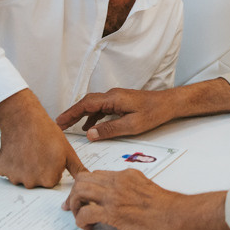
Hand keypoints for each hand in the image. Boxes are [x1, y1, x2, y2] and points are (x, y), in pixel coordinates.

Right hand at [0, 89, 86, 187]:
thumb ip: (77, 168)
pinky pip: (8, 170)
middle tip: (38, 151)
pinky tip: (18, 150)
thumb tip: (86, 178)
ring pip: (21, 176)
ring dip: (24, 166)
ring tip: (28, 149)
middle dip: (38, 168)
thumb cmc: (45, 132)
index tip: (49, 155)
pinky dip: (12, 162)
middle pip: (36, 180)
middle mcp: (30, 182)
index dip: (52, 166)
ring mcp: (14, 176)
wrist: (23, 118)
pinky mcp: (2, 169)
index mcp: (48, 180)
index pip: (52, 180)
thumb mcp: (67, 150)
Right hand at [56, 80, 229, 140]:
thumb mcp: (132, 125)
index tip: (58, 122)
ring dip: (81, 115)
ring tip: (71, 128)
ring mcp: (116, 98)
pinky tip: (91, 127)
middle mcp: (112, 96)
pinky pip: (102, 109)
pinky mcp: (121, 102)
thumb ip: (110, 129)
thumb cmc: (154, 113)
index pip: (85, 104)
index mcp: (113, 99)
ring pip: (93, 106)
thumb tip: (89, 134)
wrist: (170, 103)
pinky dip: (93, 117)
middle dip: (71, 114)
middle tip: (59, 125)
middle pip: (86, 103)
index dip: (70, 113)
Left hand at [62, 169, 229, 229]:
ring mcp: (114, 196)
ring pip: (79, 191)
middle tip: (72, 208)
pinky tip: (88, 228)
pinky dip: (81, 221)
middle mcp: (118, 181)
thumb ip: (128, 188)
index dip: (84, 185)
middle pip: (83, 179)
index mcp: (126, 175)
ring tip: (80, 217)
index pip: (96, 174)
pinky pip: (85, 213)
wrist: (176, 215)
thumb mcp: (144, 188)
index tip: (81, 197)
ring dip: (75, 206)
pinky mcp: (113, 212)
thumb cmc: (166, 207)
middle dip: (73, 194)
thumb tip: (116, 199)